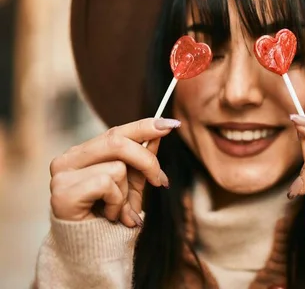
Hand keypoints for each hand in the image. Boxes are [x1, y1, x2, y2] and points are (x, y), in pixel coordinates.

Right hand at [48, 118, 179, 227]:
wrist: (91, 250)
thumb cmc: (110, 213)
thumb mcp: (133, 182)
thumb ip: (143, 157)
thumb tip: (161, 130)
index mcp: (84, 152)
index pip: (116, 131)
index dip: (144, 126)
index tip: (171, 124)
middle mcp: (69, 158)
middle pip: (117, 142)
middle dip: (147, 161)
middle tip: (160, 182)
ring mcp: (62, 174)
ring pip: (117, 167)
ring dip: (127, 193)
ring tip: (119, 209)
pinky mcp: (63, 192)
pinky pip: (106, 184)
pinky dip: (117, 203)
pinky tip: (109, 215)